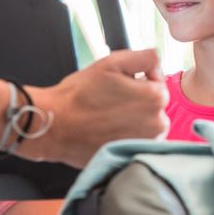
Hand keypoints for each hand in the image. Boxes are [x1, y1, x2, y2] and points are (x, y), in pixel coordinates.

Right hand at [22, 49, 169, 167]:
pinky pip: (136, 142)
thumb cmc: (79, 95)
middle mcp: (157, 124)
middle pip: (153, 105)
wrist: (55, 125)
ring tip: (106, 117)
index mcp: (155, 98)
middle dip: (136, 101)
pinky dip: (125, 136)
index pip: (156, 83)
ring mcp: (146, 144)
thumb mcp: (112, 63)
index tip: (116, 86)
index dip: (136, 80)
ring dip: (132, 119)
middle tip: (109, 101)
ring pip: (146, 124)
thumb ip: (144, 57)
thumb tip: (157, 62)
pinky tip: (107, 131)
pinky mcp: (133, 157)